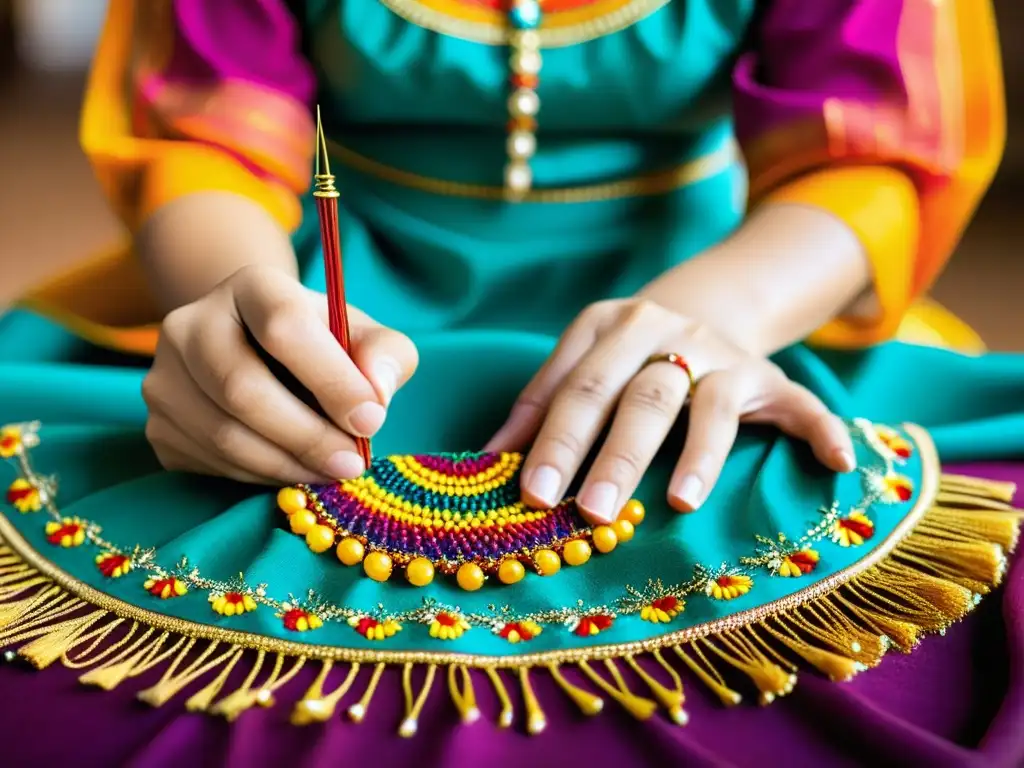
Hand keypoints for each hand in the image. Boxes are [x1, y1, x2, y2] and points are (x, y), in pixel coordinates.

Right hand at [142, 264, 417, 483]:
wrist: (257, 352)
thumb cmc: (322, 344)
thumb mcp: (363, 336)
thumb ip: (386, 355)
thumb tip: (375, 396)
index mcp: (250, 286)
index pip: (282, 325)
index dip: (331, 379)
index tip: (371, 420)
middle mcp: (190, 323)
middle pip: (242, 388)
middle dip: (308, 436)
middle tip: (352, 463)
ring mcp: (164, 376)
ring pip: (223, 435)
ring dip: (288, 465)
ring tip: (332, 471)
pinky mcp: (158, 425)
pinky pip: (210, 463)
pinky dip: (261, 476)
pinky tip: (295, 469)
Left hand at [485, 299, 853, 524]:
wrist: (702, 307)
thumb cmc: (626, 355)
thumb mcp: (581, 361)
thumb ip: (540, 403)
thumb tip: (485, 458)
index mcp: (613, 325)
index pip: (578, 386)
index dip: (553, 439)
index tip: (530, 493)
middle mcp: (669, 332)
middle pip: (639, 397)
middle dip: (613, 456)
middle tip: (590, 512)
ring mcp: (721, 354)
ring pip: (709, 405)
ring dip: (696, 455)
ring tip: (679, 502)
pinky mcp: (768, 377)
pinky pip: (802, 404)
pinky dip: (822, 431)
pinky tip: (839, 464)